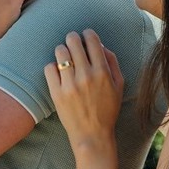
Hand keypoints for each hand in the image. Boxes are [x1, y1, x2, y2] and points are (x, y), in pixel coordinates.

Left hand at [45, 30, 124, 147]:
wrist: (92, 135)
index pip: (92, 40)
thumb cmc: (107, 109)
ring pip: (60, 52)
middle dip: (72, 38)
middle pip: (73, 41)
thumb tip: (100, 45)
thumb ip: (112, 62)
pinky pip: (49, 68)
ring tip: (64, 56)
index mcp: (103, 72)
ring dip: (62, 50)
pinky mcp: (56, 92)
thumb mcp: (119, 85)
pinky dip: (53, 67)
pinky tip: (58, 72)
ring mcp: (70, 84)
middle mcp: (86, 76)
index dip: (87, 34)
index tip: (85, 36)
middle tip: (72, 42)